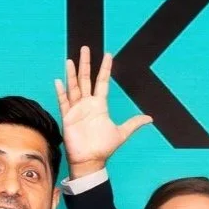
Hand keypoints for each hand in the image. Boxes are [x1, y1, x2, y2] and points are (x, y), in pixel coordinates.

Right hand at [55, 46, 152, 177]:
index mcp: (100, 105)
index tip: (107, 54)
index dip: (105, 68)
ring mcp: (77, 109)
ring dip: (72, 74)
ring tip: (70, 60)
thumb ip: (134, 123)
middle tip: (85, 48)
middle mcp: (87, 104)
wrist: (90, 160)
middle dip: (86, 64)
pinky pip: (63, 102)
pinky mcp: (68, 117)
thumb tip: (150, 118)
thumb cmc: (104, 148)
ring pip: (74, 87)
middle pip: (86, 79)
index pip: (102, 82)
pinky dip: (61, 92)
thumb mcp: (121, 133)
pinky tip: (59, 81)